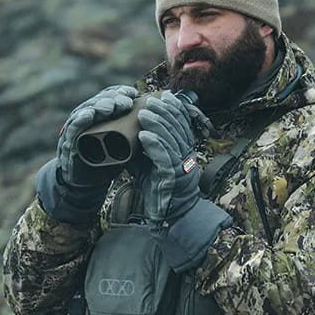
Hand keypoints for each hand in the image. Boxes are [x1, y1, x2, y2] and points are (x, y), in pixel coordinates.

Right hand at [57, 85, 137, 187]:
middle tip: (126, 101)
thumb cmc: (106, 162)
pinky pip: (73, 129)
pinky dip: (80, 120)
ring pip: (85, 112)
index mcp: (99, 116)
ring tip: (110, 107)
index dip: (120, 93)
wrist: (87, 184)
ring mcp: (75, 129)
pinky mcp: (68, 143)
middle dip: (112, 98)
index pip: (109, 97)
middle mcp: (85, 118)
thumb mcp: (123, 145)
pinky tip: (89, 114)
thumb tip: (157, 122)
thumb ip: (134, 134)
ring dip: (98, 107)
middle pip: (98, 102)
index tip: (133, 93)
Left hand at [136, 90, 202, 222]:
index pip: (182, 125)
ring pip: (171, 140)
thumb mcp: (150, 164)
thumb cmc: (159, 190)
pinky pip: (164, 158)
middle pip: (177, 129)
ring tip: (144, 113)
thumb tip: (128, 134)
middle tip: (150, 101)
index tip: (163, 97)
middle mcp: (186, 156)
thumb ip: (144, 149)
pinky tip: (144, 136)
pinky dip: (154, 145)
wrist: (167, 216)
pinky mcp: (172, 178)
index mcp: (184, 151)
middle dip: (164, 112)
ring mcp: (181, 167)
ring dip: (157, 125)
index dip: (174, 110)